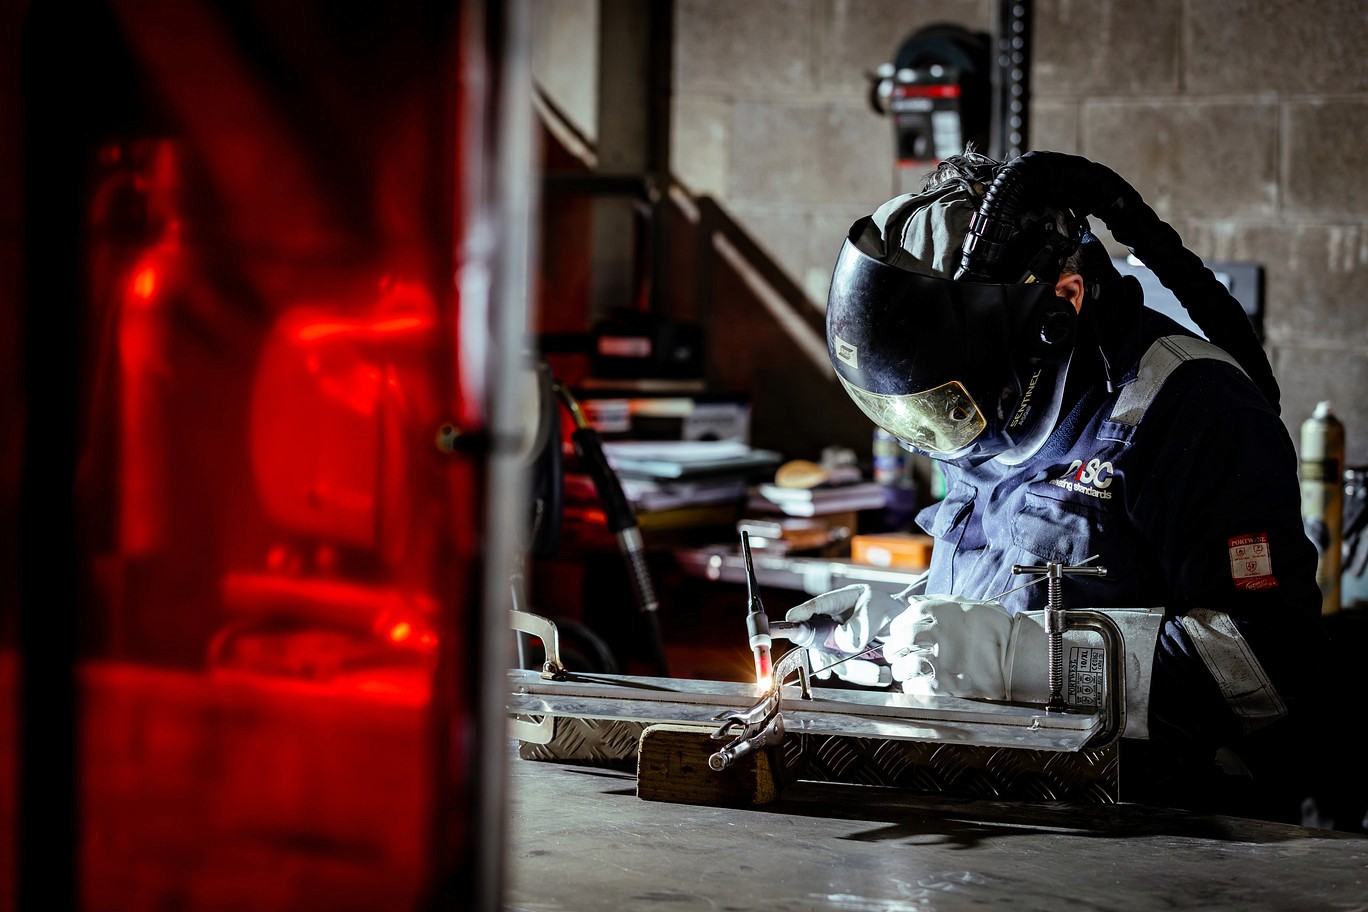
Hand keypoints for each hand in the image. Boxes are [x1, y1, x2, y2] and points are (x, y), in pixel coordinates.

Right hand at [783, 584, 909, 685]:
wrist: (906, 625)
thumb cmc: (889, 608)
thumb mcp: (879, 609)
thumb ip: (862, 624)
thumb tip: (845, 643)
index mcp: (838, 602)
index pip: (816, 606)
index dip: (802, 613)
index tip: (792, 619)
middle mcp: (832, 624)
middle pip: (817, 642)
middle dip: (824, 657)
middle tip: (834, 665)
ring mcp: (838, 643)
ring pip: (834, 662)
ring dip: (857, 670)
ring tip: (881, 671)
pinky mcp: (848, 659)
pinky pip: (849, 671)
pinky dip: (865, 675)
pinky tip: (881, 673)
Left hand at [885, 595, 1019, 698]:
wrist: (1018, 654)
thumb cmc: (996, 628)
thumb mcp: (968, 603)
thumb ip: (937, 601)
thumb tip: (913, 601)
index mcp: (936, 611)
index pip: (901, 621)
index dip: (899, 631)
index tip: (901, 638)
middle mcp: (932, 632)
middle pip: (898, 643)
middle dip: (895, 651)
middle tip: (897, 656)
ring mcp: (937, 658)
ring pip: (904, 666)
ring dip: (903, 671)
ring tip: (907, 673)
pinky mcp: (943, 683)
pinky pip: (916, 687)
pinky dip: (913, 688)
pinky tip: (919, 686)